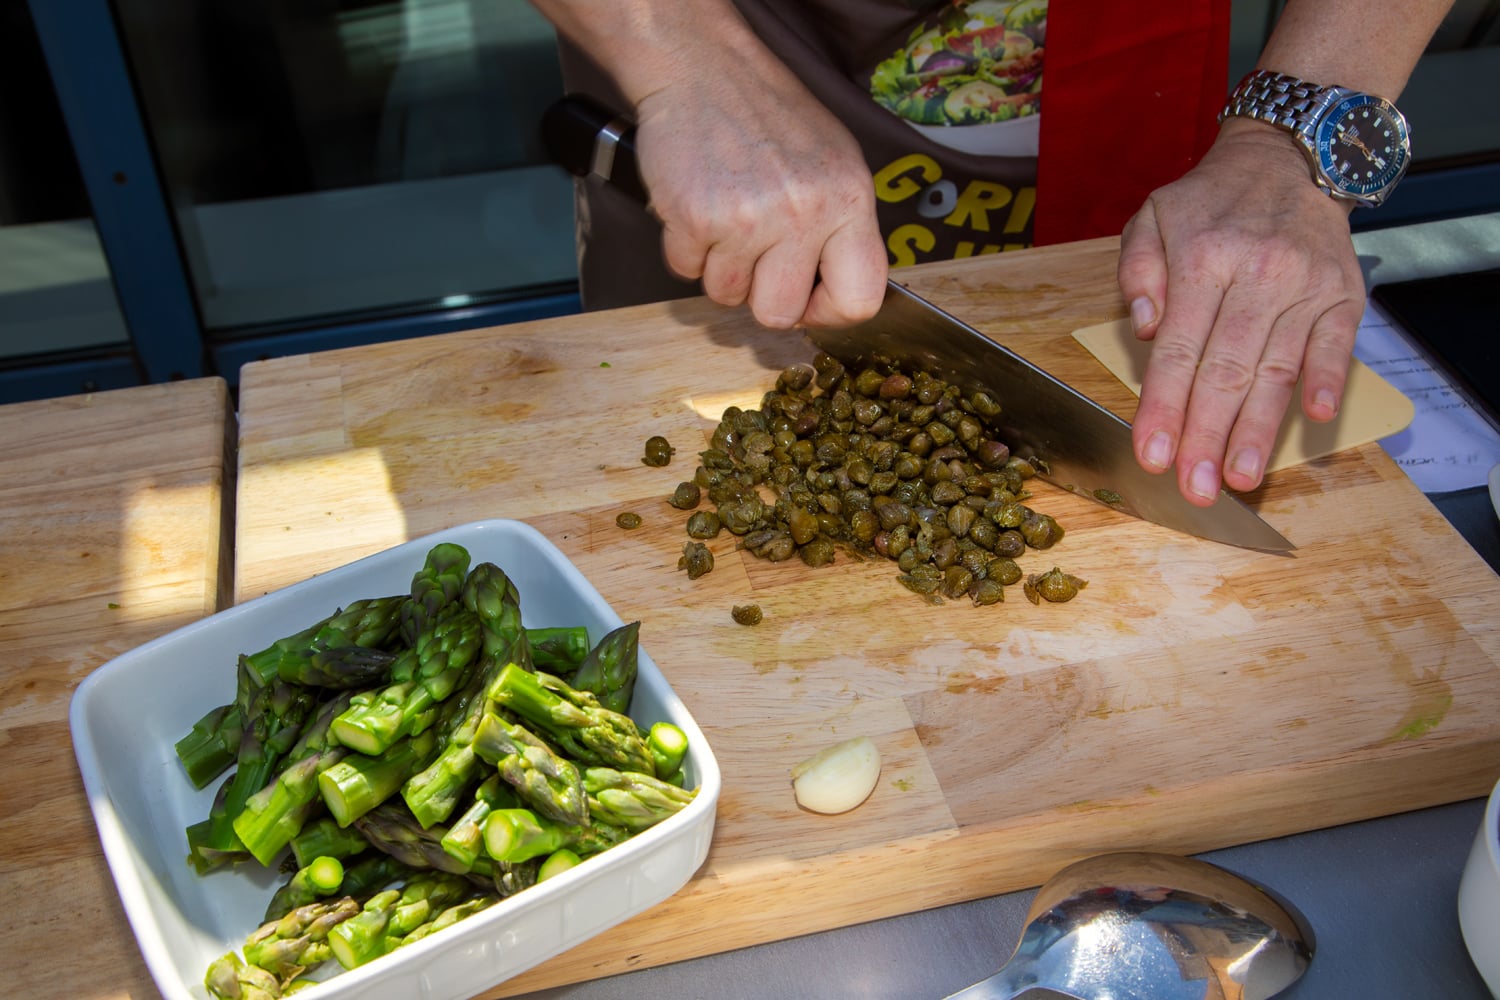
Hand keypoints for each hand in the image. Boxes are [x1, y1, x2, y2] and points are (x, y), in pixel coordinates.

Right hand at [633, 67, 888, 328]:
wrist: (704, 69)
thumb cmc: (770, 116)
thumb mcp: (835, 163)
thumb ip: (843, 228)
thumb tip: (835, 294)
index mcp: (850, 200)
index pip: (860, 299)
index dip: (828, 312)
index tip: (807, 299)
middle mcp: (805, 212)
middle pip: (780, 313)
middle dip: (760, 296)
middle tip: (754, 257)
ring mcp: (748, 218)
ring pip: (726, 296)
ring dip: (719, 267)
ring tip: (726, 218)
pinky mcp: (696, 218)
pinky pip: (685, 271)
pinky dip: (685, 248)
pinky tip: (699, 206)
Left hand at [1117, 119, 1366, 505]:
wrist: (1289, 156)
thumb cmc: (1210, 200)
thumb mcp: (1151, 216)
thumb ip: (1138, 271)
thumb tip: (1147, 326)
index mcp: (1200, 260)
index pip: (1177, 350)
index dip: (1163, 407)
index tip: (1152, 454)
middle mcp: (1254, 275)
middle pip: (1225, 372)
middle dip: (1207, 436)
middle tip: (1195, 487)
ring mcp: (1303, 287)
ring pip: (1276, 370)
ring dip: (1259, 429)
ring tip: (1242, 477)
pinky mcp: (1342, 294)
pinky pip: (1336, 345)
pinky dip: (1327, 381)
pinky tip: (1314, 419)